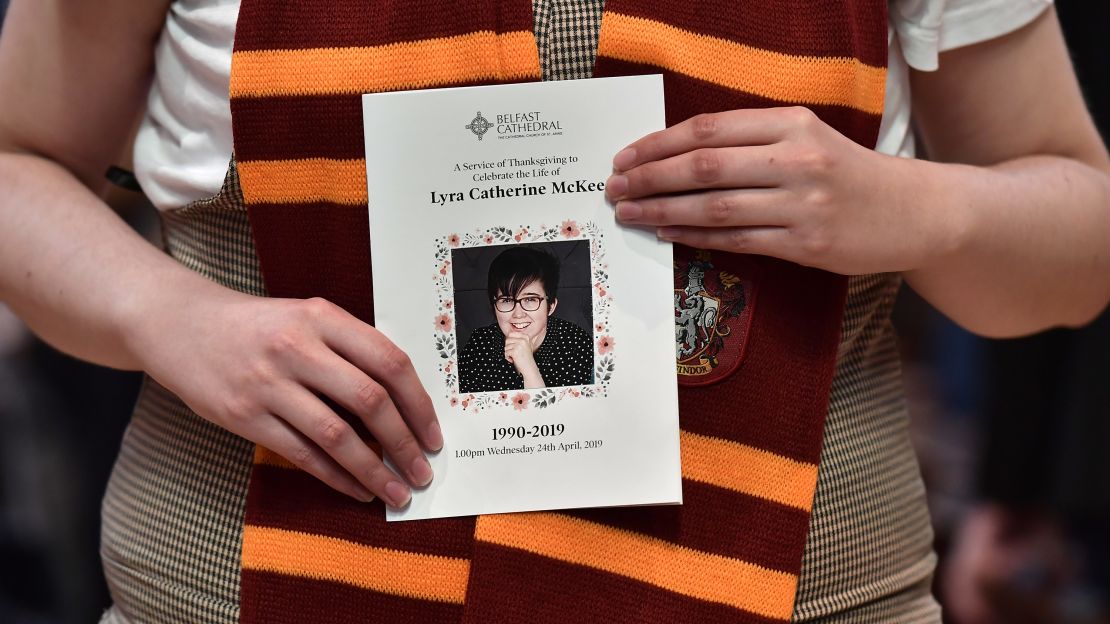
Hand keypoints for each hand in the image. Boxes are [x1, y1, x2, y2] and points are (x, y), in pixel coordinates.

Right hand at [136, 291, 441, 507]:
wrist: (180, 324)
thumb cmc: (257, 325)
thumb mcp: (307, 317)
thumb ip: (350, 348)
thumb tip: (404, 403)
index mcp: (323, 317)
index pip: (389, 362)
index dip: (419, 403)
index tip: (433, 434)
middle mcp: (298, 347)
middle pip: (370, 401)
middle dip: (405, 443)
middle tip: (422, 471)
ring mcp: (268, 383)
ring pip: (337, 436)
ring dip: (374, 470)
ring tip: (396, 491)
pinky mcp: (244, 415)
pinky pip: (302, 454)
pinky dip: (336, 477)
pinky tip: (357, 490)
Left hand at [504, 333, 543, 386]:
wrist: (529, 368)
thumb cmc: (527, 358)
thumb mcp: (527, 345)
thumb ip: (521, 338)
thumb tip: (514, 332)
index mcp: (525, 337)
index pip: (511, 334)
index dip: (510, 341)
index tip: (514, 347)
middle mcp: (523, 340)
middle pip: (507, 340)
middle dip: (508, 348)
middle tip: (514, 353)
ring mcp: (519, 345)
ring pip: (506, 347)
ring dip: (508, 353)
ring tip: (515, 357)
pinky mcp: (515, 351)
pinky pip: (506, 353)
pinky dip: (508, 358)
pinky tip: (513, 360)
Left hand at [606, 107, 956, 275]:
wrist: (912, 211)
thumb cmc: (846, 172)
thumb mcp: (805, 137)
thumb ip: (749, 141)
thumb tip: (676, 155)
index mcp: (792, 123)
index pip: (709, 129)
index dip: (659, 143)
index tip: (625, 156)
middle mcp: (797, 160)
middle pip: (704, 167)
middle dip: (649, 177)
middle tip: (614, 187)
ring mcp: (802, 204)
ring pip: (714, 207)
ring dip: (662, 210)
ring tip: (629, 213)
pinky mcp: (806, 244)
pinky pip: (736, 240)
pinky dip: (695, 235)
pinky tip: (666, 231)